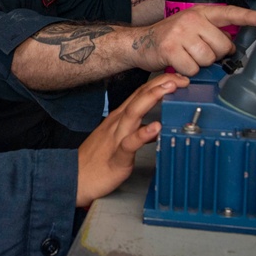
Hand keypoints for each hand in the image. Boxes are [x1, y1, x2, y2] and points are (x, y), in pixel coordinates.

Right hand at [76, 73, 189, 207]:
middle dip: (160, 84)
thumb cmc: (95, 161)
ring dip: (152, 98)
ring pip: (134, 113)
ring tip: (169, 90)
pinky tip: (155, 127)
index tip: (177, 78)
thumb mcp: (118, 141)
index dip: (159, 83)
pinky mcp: (117, 157)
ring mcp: (116, 138)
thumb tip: (155, 128)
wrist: (75, 178)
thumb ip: (137, 132)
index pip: (140, 93)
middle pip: (139, 97)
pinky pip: (130, 143)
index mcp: (119, 118)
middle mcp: (118, 123)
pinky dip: (143, 134)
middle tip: (180, 77)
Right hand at [132, 5, 255, 76]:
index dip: (248, 17)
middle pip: (222, 45)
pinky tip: (178, 64)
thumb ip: (211, 32)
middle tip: (199, 53)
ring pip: (208, 58)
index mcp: (200, 13)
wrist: (139, 43)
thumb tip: (232, 47)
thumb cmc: (169, 39)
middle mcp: (191, 20)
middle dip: (214, 55)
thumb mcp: (190, 27)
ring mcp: (180, 33)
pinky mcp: (170, 49)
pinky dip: (187, 72)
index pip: (228, 13)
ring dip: (199, 64)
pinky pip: (192, 68)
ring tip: (187, 58)